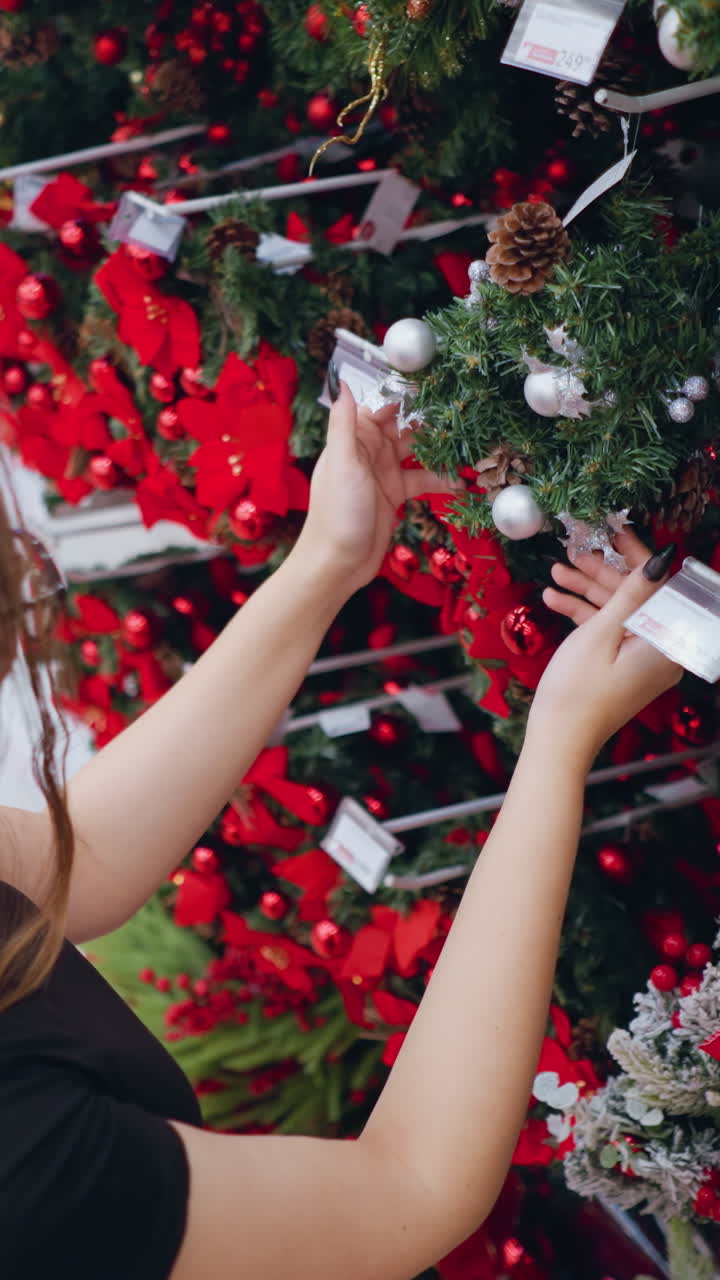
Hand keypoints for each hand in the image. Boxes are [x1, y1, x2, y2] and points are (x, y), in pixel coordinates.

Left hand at [295, 381, 462, 595]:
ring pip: (417, 452)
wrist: (338, 562)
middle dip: (430, 422)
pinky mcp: (395, 495)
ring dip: (439, 450)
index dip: (406, 396)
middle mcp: (369, 452)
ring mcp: (383, 473)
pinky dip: (440, 479)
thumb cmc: (337, 512)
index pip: (382, 407)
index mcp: (353, 439)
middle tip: (461, 415)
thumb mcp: (343, 462)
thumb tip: (341, 380)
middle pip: (404, 427)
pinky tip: (459, 482)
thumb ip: (344, 422)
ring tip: (466, 446)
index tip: (435, 386)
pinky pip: (422, 479)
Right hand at [528, 530, 681, 767]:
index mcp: (666, 643)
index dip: (636, 556)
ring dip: (587, 590)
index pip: (660, 586)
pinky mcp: (622, 665)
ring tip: (557, 571)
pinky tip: (553, 599)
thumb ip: (631, 593)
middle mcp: (660, 650)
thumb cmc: (579, 691)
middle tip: (576, 551)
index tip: (613, 533)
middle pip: (637, 597)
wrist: (559, 738)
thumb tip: (660, 558)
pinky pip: (608, 630)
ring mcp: (640, 658)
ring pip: (618, 611)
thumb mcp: (602, 633)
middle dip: (603, 572)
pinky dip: (584, 614)